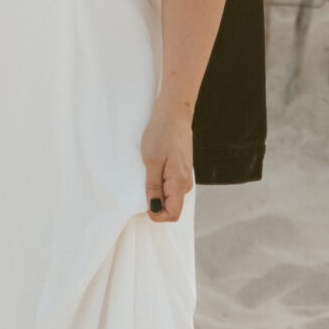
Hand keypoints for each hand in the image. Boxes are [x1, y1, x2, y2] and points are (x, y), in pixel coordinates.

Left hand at [139, 102, 193, 223]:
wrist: (173, 114)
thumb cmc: (161, 134)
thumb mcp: (152, 161)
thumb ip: (153, 187)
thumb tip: (154, 209)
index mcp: (180, 183)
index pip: (172, 214)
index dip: (156, 214)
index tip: (143, 201)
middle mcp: (186, 184)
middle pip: (171, 208)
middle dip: (155, 203)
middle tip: (142, 184)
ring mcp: (185, 177)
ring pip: (170, 198)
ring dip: (157, 193)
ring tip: (146, 174)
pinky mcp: (181, 171)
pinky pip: (171, 187)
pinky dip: (160, 185)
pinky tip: (152, 171)